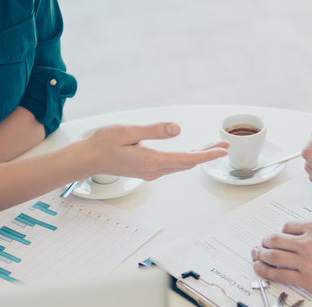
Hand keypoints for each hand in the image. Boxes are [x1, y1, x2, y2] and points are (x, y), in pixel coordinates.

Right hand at [82, 122, 228, 180]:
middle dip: (207, 154)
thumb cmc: (103, 144)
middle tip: (223, 146)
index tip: (222, 150)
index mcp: (152, 161)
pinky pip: (172, 165)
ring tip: (212, 147)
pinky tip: (190, 152)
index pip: (187, 159)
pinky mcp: (147, 170)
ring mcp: (151, 172)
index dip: (207, 154)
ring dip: (197, 156)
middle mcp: (154, 170)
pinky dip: (186, 158)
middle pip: (187, 163)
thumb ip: (154, 131)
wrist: (88, 159)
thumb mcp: (128, 131)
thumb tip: (176, 128)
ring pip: (180, 165)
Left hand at [251, 221, 311, 303]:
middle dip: (265, 243)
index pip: (289, 227)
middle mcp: (308, 242)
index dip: (281, 233)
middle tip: (260, 247)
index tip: (279, 238)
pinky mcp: (308, 281)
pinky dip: (266, 272)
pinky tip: (260, 271)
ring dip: (261, 257)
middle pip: (276, 240)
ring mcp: (306, 262)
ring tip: (256, 258)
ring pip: (273, 256)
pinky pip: (280, 275)